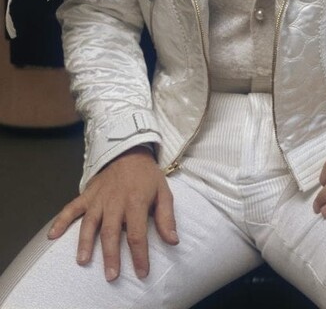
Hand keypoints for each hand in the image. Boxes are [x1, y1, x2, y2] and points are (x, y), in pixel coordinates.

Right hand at [47, 146, 177, 280]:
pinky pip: (72, 208)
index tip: (142, 273)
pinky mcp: (87, 195)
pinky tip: (52, 235)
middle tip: (111, 275)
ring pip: (90, 223)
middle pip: (111, 232)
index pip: (137, 233)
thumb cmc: (147, 176)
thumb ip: (166, 217)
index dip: (140, 255)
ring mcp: (99, 198)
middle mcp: (115, 202)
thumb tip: (173, 240)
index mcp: (136, 202)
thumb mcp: (164, 192)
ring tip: (83, 261)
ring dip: (85, 242)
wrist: (129, 151)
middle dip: (111, 255)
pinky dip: (61, 220)